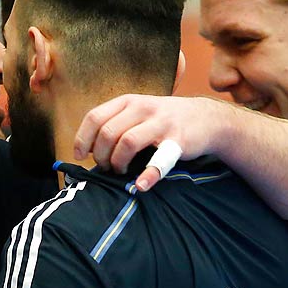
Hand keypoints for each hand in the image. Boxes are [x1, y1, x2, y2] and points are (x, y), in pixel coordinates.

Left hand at [73, 94, 242, 191]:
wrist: (207, 118)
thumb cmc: (164, 120)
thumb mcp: (138, 112)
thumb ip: (114, 124)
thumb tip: (86, 147)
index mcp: (128, 102)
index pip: (95, 117)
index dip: (83, 138)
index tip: (80, 155)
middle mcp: (142, 108)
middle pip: (108, 133)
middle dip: (101, 155)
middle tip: (106, 168)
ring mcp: (161, 123)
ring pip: (127, 142)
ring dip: (118, 163)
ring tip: (121, 171)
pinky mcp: (177, 140)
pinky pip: (159, 160)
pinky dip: (147, 176)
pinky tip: (141, 185)